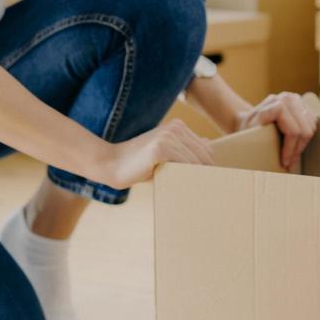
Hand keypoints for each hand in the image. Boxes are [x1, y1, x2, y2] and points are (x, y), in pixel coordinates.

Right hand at [99, 119, 213, 188]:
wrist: (111, 164)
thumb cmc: (140, 164)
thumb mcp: (165, 152)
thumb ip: (185, 147)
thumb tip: (209, 143)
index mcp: (178, 126)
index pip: (206, 150)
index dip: (207, 168)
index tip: (204, 184)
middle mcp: (175, 128)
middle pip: (204, 156)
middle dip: (205, 175)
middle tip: (201, 192)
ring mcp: (168, 136)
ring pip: (196, 163)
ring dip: (196, 179)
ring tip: (192, 193)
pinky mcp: (161, 148)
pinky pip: (184, 166)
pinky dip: (186, 178)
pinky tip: (182, 187)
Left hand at [237, 92, 317, 170]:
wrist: (248, 120)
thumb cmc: (248, 131)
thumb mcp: (250, 136)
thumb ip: (262, 140)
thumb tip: (272, 157)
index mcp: (276, 104)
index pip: (293, 131)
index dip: (290, 149)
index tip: (284, 162)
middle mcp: (288, 98)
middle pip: (304, 130)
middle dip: (297, 150)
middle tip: (290, 163)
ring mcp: (296, 99)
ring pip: (310, 128)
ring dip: (302, 145)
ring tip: (292, 156)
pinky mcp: (302, 104)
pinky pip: (312, 124)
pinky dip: (306, 138)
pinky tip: (295, 145)